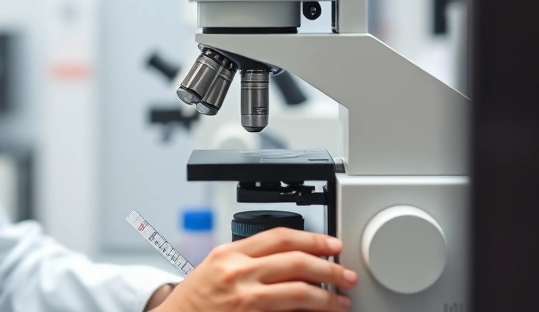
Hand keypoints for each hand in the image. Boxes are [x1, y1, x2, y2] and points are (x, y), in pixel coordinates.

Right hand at [157, 228, 356, 311]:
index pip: (280, 237)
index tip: (332, 245)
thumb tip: (288, 259)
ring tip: (341, 300)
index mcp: (230, 253)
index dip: (313, 239)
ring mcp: (244, 298)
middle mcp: (238, 272)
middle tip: (345, 274)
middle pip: (296, 262)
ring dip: (327, 297)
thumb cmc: (192, 301)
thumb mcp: (216, 268)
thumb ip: (248, 259)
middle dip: (329, 268)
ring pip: (299, 292)